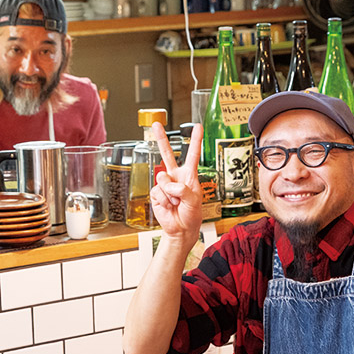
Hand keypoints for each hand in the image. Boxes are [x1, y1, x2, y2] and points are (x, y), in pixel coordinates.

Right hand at [149, 122, 202, 248]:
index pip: (193, 154)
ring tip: (176, 202)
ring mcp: (165, 184)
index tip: (198, 126)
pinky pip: (158, 191)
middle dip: (161, 139)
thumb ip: (184, 189)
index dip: (195, 140)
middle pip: (167, 154)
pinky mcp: (156, 193)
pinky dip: (164, 200)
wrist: (180, 229)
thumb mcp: (194, 200)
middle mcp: (176, 177)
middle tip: (155, 124)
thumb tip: (169, 184)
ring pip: (163, 178)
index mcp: (189, 175)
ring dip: (170, 193)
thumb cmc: (192, 214)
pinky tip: (169, 205)